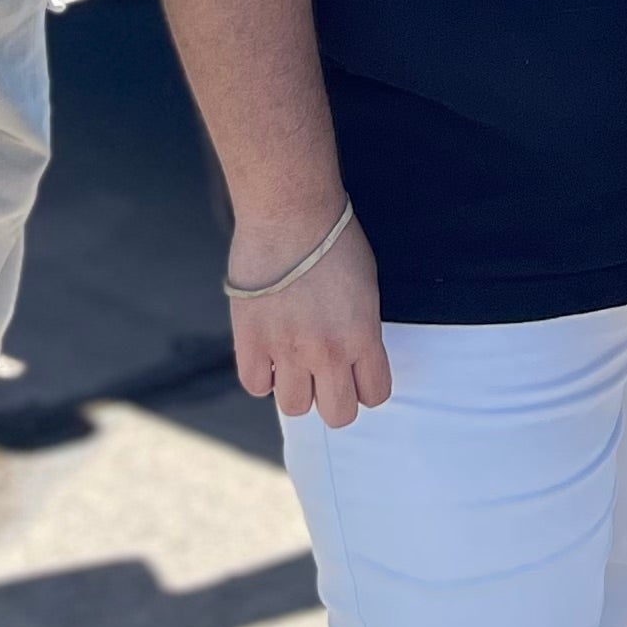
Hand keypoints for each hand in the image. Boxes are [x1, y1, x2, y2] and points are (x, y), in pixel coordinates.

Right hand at [228, 202, 391, 428]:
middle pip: (338, 415)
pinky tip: (267, 352)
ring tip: (293, 360)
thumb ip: (361, 327)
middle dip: (334, 397)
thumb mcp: (366, 286)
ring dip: (296, 388)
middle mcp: (327, 352)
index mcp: (362, 336)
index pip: (375, 395)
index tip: (357, 372)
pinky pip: (256, 385)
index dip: (366, 386)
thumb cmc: (333, 237)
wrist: (290, 212)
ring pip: (295, 407)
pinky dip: (262, 375)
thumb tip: (353, 352)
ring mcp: (286, 350)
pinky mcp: (251, 341)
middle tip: (325, 374)